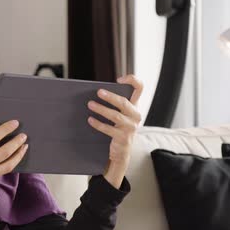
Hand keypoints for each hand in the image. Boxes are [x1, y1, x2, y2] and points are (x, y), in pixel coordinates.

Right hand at [0, 119, 27, 229]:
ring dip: (18, 155)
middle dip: (16, 142)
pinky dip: (10, 163)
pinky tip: (13, 157)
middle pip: (4, 152)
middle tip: (24, 135)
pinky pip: (1, 172)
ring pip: (8, 165)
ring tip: (24, 147)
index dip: (5, 129)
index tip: (14, 123)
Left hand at [87, 74, 142, 188]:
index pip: (140, 88)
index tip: (119, 79)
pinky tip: (90, 119)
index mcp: (135, 106)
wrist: (121, 151)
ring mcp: (131, 127)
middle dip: (111, 97)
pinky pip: (109, 129)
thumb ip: (115, 103)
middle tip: (98, 92)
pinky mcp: (123, 138)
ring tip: (90, 104)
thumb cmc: (117, 128)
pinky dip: (98, 124)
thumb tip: (96, 92)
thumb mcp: (120, 114)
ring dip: (101, 109)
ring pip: (116, 116)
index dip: (132, 80)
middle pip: (124, 102)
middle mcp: (136, 115)